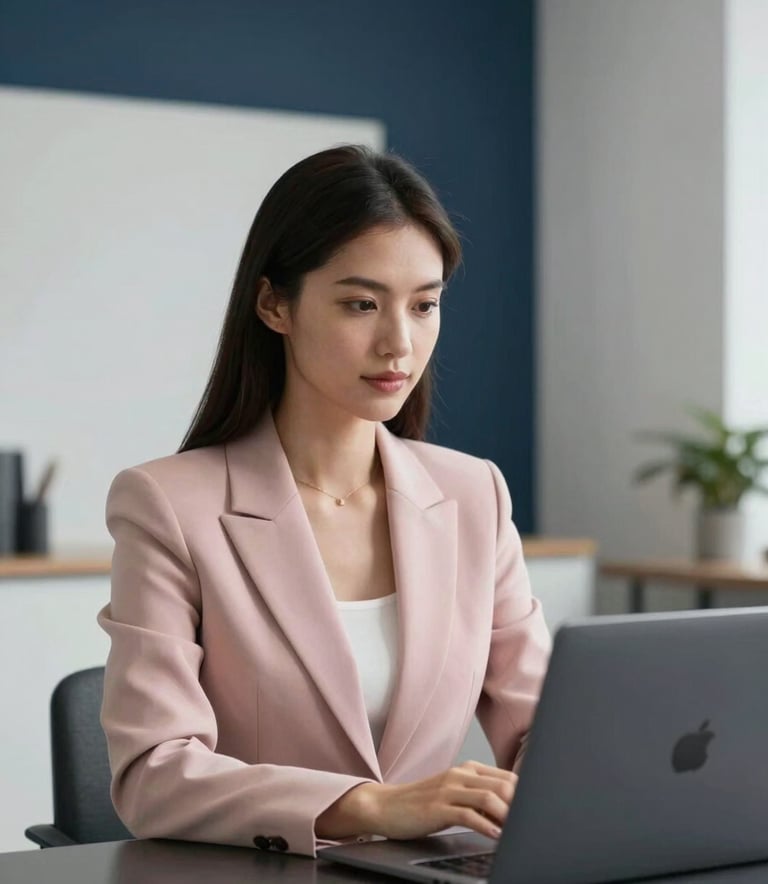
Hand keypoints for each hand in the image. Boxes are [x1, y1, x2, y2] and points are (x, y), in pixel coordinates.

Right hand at [317, 761, 516, 841]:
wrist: (385, 806)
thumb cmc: (422, 804)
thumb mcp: (453, 795)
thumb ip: (479, 800)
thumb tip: (509, 814)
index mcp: (467, 769)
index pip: (507, 777)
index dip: (525, 795)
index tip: (536, 812)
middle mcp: (460, 775)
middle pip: (502, 785)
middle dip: (521, 805)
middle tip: (532, 823)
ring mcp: (448, 789)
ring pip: (489, 797)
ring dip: (508, 816)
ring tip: (517, 831)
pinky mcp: (438, 808)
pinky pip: (468, 815)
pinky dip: (486, 826)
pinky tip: (496, 836)